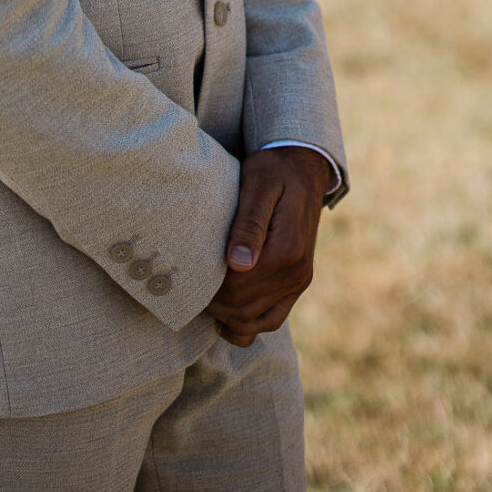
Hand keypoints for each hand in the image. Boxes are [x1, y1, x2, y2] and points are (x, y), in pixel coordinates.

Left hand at [205, 146, 326, 347]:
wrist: (304, 168)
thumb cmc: (274, 170)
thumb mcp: (259, 184)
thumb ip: (249, 223)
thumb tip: (238, 263)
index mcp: (287, 249)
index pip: (238, 286)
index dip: (209, 287)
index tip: (187, 274)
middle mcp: (297, 272)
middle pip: (243, 308)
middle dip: (213, 303)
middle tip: (187, 286)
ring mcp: (299, 281)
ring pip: (256, 321)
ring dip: (226, 316)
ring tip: (203, 297)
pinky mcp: (297, 284)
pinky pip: (272, 319)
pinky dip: (247, 324)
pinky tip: (226, 313)